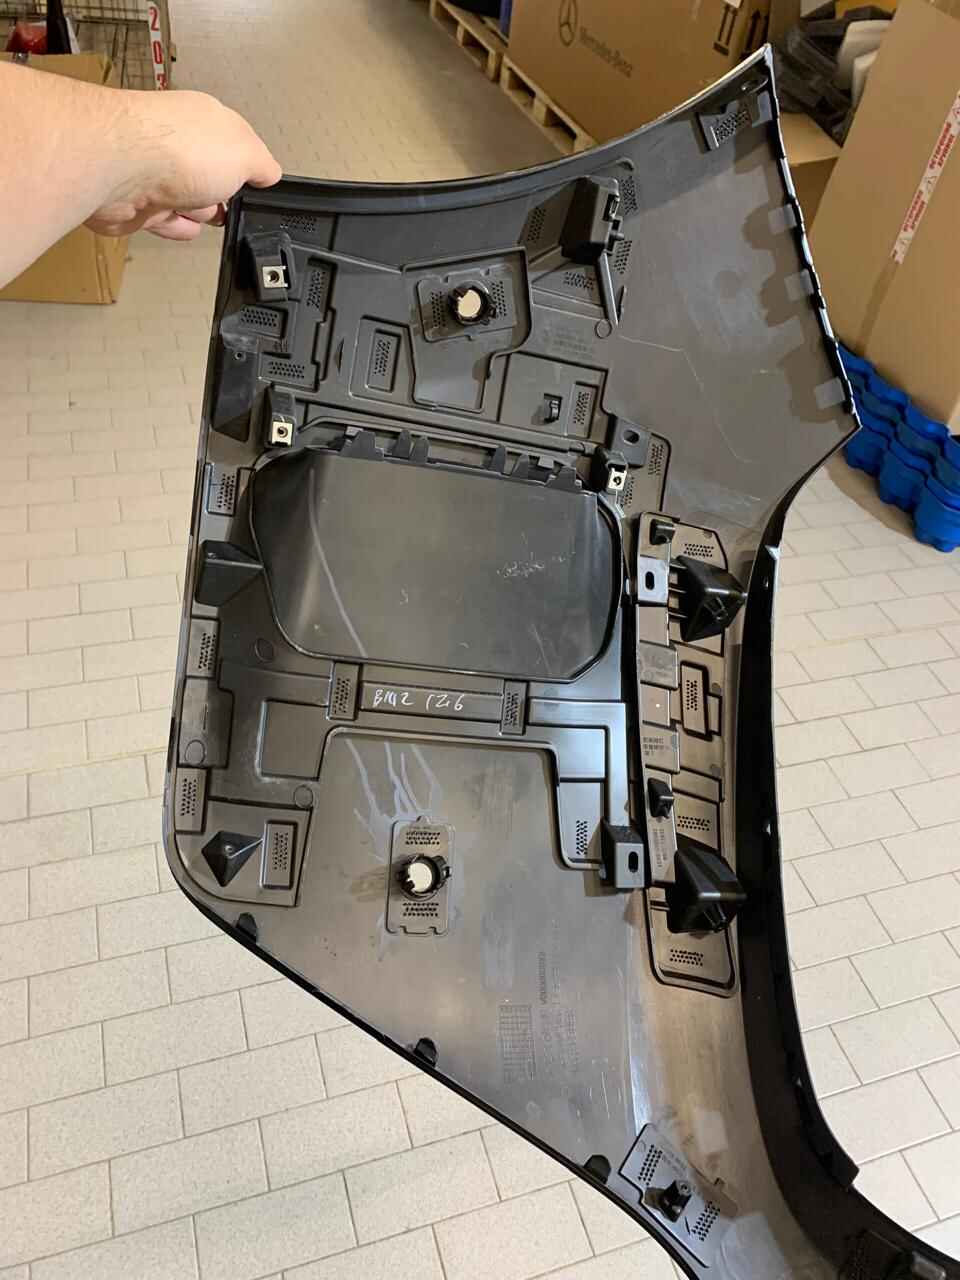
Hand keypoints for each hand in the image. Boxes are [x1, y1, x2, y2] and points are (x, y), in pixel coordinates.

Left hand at [85, 89, 281, 241]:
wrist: (119, 169)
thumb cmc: (176, 149)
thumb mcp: (245, 153)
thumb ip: (263, 165)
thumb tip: (270, 174)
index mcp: (204, 121)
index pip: (233, 143)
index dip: (248, 164)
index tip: (260, 184)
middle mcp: (176, 143)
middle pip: (209, 172)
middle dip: (224, 191)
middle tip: (237, 203)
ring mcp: (154, 174)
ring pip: (186, 199)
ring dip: (200, 211)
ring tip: (210, 217)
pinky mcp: (135, 204)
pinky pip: (164, 220)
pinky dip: (177, 227)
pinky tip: (187, 229)